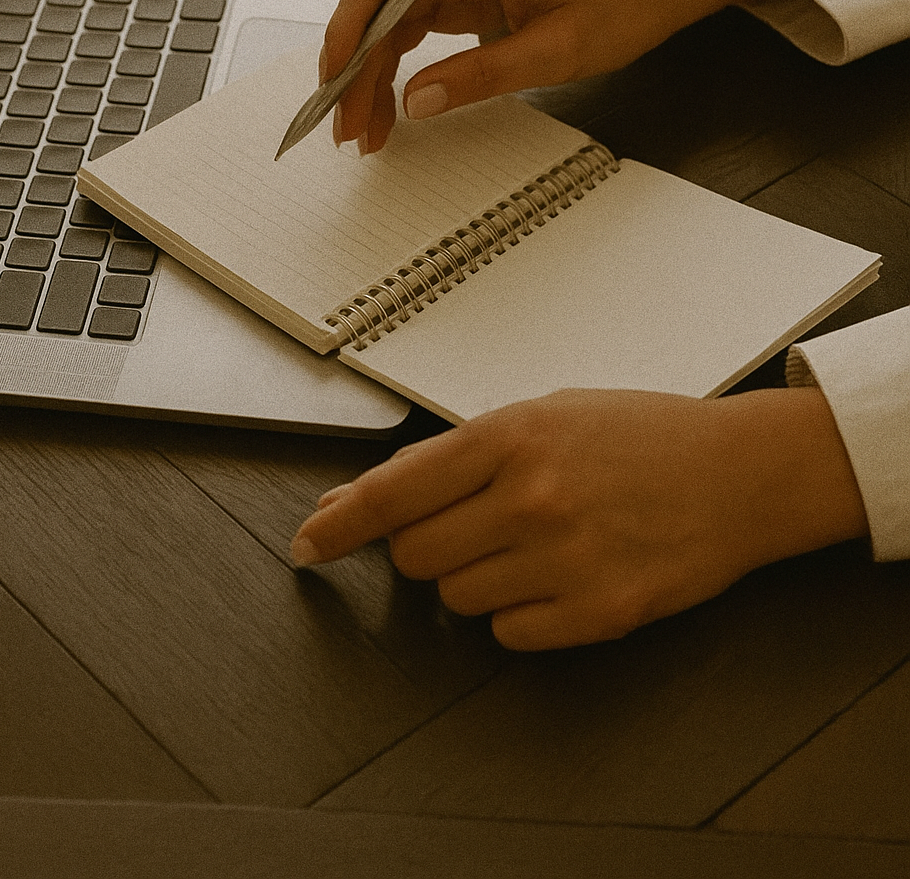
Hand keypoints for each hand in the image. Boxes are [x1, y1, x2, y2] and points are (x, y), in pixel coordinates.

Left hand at [290, 387, 867, 650]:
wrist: (739, 474)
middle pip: (417, 556)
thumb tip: (362, 501)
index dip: (339, 525)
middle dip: (425, 546)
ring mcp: (564, 558)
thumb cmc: (640, 435)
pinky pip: (509, 633)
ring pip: (457, 599)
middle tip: (472, 525)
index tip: (309, 545)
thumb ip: (453, 457)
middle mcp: (532, 497)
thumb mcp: (545, 414)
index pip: (395, 491)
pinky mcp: (596, 612)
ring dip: (476, 577)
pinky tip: (557, 574)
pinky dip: (518, 612)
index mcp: (512, 434)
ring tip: (532, 542)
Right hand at [322, 0, 783, 152]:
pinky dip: (397, 59)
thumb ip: (481, 77)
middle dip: (351, 58)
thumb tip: (414, 103)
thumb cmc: (624, 2)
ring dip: (371, 66)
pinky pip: (416, 17)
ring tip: (367, 127)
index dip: (349, 29)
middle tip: (345, 122)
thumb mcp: (557, 52)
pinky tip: (392, 100)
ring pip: (391, 10)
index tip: (334, 81)